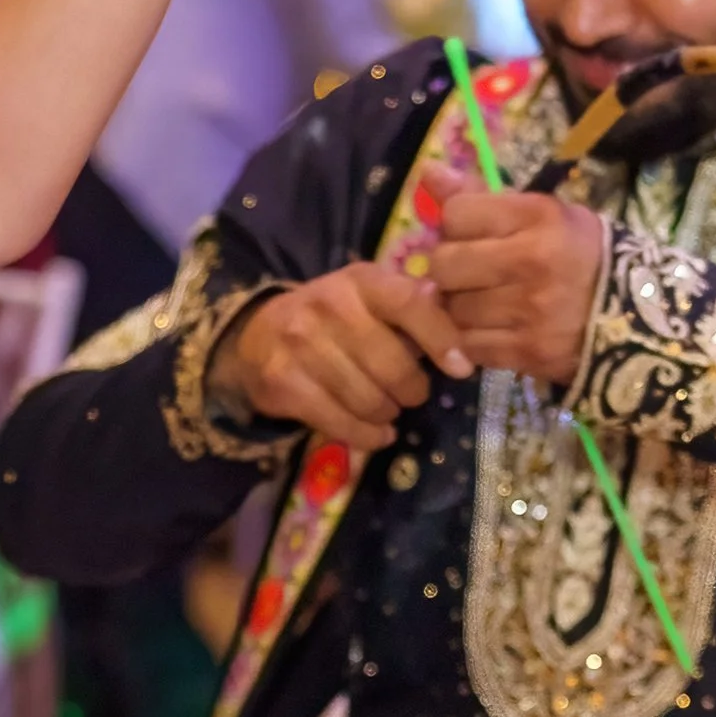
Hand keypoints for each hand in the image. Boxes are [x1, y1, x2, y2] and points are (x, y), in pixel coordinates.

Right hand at [209, 263, 472, 451]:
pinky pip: (342, 423)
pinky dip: (368, 436)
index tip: (460, 369)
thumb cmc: (329, 319)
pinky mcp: (285, 384)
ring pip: (370, 400)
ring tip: (387, 409)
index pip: (410, 305)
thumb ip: (408, 301)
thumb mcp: (367, 297)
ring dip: (388, 414)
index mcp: (359, 280)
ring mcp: (302, 346)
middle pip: (394, 366)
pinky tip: (377, 434)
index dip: (441, 339)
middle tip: (411, 394)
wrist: (255, 339)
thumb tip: (444, 301)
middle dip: (413, 390)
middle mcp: (329, 307)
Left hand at [429, 189, 608, 387]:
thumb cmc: (581, 256)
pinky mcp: (526, 351)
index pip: (456, 214)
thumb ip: (481, 197)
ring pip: (452, 310)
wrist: (636, 317)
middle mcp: (531, 260)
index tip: (470, 235)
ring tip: (486, 304)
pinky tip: (493, 330)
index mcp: (538, 216)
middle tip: (469, 275)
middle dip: (449, 271)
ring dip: (459, 309)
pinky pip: (469, 346)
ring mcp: (528, 310)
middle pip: (444, 265)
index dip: (454, 226)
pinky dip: (473, 340)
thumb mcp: (543, 215)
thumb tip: (427, 172)